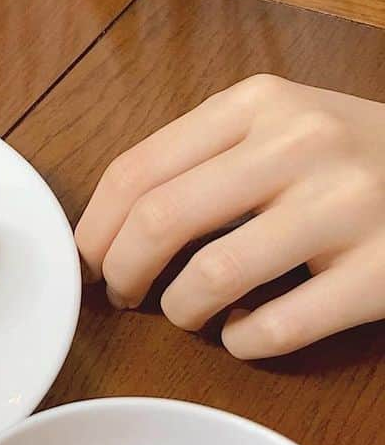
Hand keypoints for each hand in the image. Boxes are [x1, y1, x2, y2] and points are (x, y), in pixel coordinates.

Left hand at [75, 76, 384, 358]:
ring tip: (189, 313)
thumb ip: (205, 157)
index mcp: (260, 103)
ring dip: (180, 309)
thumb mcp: (283, 124)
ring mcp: (347, 206)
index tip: (88, 260)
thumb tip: (109, 226)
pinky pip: (278, 327)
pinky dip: (243, 341)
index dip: (96, 227)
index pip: (139, 168)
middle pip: (161, 218)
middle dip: (122, 271)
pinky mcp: (383, 272)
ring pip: (213, 276)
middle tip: (124, 295)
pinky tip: (244, 333)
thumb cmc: (354, 156)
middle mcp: (301, 144)